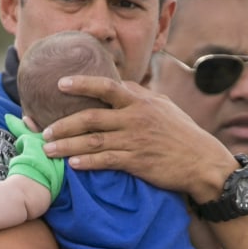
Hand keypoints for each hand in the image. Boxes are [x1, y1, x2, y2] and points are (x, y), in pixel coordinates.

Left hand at [42, 75, 237, 201]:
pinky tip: (72, 164)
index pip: (106, 87)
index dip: (81, 83)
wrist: (203, 162)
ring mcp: (135, 140)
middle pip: (90, 117)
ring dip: (67, 145)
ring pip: (92, 141)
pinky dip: (87, 162)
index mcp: (141, 101)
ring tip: (48, 149)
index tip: (60, 83)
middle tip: (44, 129)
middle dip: (63, 123)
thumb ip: (141, 96)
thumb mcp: (165, 107)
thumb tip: (122, 85)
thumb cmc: (183, 134)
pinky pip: (106, 161)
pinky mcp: (137, 162)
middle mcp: (135, 118)